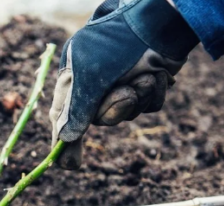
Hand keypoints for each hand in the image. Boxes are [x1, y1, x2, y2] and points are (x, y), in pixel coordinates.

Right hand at [49, 0, 198, 169]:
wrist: (159, 22)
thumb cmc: (117, 43)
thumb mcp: (89, 77)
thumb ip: (75, 110)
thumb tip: (64, 141)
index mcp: (74, 79)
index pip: (64, 116)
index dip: (64, 140)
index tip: (67, 165)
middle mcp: (96, 85)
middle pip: (101, 119)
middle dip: (116, 109)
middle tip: (125, 92)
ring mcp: (122, 85)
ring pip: (128, 114)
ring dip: (139, 97)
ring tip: (144, 73)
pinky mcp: (146, 85)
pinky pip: (149, 106)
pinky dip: (155, 92)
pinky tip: (157, 73)